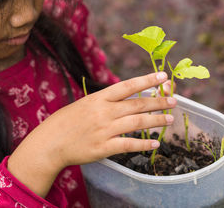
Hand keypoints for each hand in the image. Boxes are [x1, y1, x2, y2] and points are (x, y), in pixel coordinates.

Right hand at [8, 72, 175, 196]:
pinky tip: (156, 144)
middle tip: (174, 101)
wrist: (49, 143)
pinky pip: (129, 145)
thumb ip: (107, 100)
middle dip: (159, 102)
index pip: (128, 86)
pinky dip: (144, 145)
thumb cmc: (67, 121)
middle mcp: (104, 112)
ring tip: (169, 119)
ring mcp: (104, 130)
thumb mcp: (86, 103)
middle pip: (138, 104)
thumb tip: (129, 94)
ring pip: (137, 123)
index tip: (163, 76)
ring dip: (156, 121)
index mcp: (99, 98)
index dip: (147, 80)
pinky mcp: (104, 148)